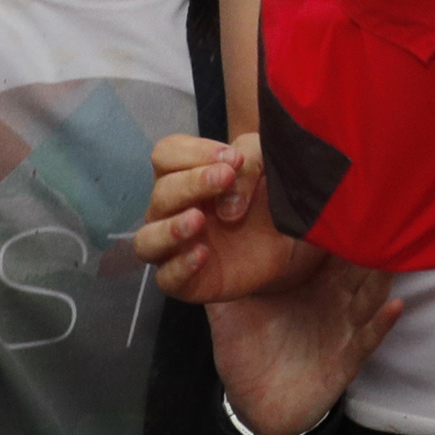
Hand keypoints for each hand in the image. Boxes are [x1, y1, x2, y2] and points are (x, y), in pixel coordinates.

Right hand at [134, 132, 323, 304]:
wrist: (287, 241)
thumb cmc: (265, 195)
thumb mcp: (264, 163)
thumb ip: (249, 163)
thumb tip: (227, 198)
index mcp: (183, 176)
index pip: (165, 155)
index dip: (192, 152)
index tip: (231, 157)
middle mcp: (170, 210)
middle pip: (161, 192)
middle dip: (193, 182)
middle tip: (226, 177)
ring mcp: (173, 248)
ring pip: (147, 239)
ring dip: (170, 227)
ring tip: (198, 219)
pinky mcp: (186, 282)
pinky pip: (167, 278)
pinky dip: (181, 265)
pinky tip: (203, 253)